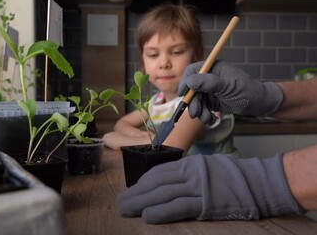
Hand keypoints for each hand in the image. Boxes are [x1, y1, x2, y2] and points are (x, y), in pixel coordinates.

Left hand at [118, 154, 304, 223]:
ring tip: (126, 210)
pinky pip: (178, 206)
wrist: (259, 181)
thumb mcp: (206, 168)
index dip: (142, 183)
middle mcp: (190, 173)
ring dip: (141, 202)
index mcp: (189, 164)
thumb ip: (186, 175)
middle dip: (136, 193)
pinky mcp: (205, 202)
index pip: (158, 172)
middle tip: (121, 203)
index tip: (132, 190)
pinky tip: (147, 216)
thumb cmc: (233, 177)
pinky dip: (161, 211)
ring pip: (162, 194)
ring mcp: (198, 187)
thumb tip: (166, 184)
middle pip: (156, 183)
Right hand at [179, 60, 282, 123]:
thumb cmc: (248, 91)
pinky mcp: (212, 100)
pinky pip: (202, 107)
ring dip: (199, 111)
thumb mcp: (228, 86)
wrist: (260, 104)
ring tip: (206, 119)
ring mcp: (210, 89)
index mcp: (213, 67)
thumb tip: (189, 81)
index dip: (185, 82)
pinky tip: (211, 119)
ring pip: (196, 100)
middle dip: (193, 102)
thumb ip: (209, 82)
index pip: (192, 71)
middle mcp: (210, 77)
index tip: (183, 94)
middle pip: (192, 88)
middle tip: (195, 113)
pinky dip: (204, 114)